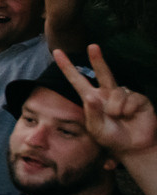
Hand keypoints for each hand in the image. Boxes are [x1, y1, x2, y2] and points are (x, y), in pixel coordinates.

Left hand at [56, 45, 156, 161]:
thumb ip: (92, 114)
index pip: (77, 81)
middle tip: (92, 46)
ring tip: (118, 118)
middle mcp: (107, 94)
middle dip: (97, 59)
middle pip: (102, 72)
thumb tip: (91, 96)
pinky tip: (130, 116)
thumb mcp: (95, 129)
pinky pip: (131, 98)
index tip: (56, 53)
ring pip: (117, 91)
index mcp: (92, 99)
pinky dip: (128, 109)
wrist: (132, 147)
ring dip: (116, 108)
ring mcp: (123, 95)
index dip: (67, 67)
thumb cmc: (111, 138)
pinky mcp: (139, 99)